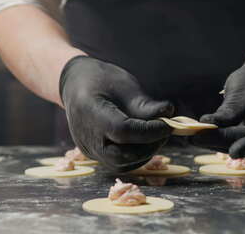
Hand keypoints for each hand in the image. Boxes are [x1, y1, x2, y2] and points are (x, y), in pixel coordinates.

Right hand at [59, 56, 173, 171]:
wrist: (76, 84)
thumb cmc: (102, 80)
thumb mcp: (125, 85)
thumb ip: (145, 104)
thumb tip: (169, 114)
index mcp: (90, 112)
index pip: (123, 131)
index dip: (149, 131)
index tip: (169, 124)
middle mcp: (86, 136)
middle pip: (120, 156)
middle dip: (148, 147)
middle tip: (166, 131)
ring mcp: (88, 148)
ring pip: (120, 164)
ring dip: (145, 154)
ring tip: (158, 135)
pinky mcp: (94, 154)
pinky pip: (118, 163)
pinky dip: (136, 156)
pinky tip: (147, 142)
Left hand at [189, 55, 244, 157]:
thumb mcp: (241, 89)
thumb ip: (229, 110)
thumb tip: (209, 124)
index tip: (233, 152)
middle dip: (224, 140)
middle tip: (197, 139)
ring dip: (220, 142)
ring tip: (195, 138)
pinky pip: (240, 139)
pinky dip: (222, 138)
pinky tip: (203, 136)